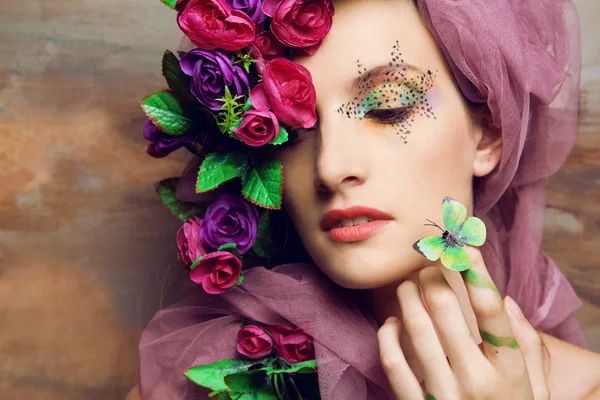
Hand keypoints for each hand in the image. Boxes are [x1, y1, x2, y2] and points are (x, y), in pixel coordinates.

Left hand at [377, 247, 548, 399]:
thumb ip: (527, 346)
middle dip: (432, 279)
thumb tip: (506, 301)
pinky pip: (392, 362)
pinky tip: (392, 322)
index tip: (464, 247)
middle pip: (447, 312)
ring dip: (407, 298)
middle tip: (425, 265)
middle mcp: (476, 382)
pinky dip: (387, 335)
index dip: (477, 274)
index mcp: (508, 373)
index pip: (492, 313)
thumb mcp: (533, 389)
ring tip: (406, 284)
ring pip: (416, 330)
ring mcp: (443, 396)